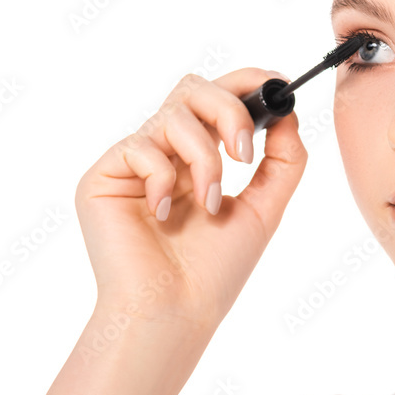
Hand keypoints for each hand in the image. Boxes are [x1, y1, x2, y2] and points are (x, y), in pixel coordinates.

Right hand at [74, 69, 305, 332]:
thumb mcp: (264, 208)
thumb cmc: (214, 271)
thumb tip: (290, 113)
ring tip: (208, 204)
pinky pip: (140, 147)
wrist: (175, 312)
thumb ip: (283, 160)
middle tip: (244, 154)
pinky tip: (164, 215)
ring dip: (203, 159)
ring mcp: (133, 163)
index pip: (219, 98)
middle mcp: (165, 153)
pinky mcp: (103, 176)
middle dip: (228, 111)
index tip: (279, 85)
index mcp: (199, 157)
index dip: (247, 81)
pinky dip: (164, 178)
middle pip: (193, 88)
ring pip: (172, 114)